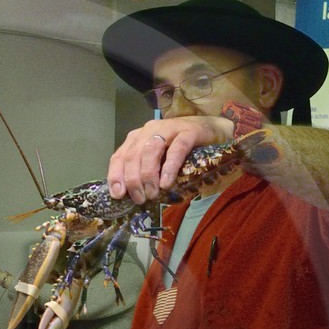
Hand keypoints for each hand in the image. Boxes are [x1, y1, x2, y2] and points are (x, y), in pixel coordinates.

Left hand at [107, 115, 236, 204]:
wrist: (212, 130)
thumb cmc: (182, 149)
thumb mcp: (159, 160)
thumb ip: (145, 171)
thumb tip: (134, 196)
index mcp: (138, 137)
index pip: (119, 156)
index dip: (116, 176)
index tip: (118, 195)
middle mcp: (150, 130)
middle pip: (133, 155)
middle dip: (133, 180)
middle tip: (140, 199)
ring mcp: (169, 128)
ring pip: (151, 151)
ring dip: (148, 175)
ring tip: (153, 194)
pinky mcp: (189, 132)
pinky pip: (176, 149)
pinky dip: (169, 167)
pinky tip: (166, 183)